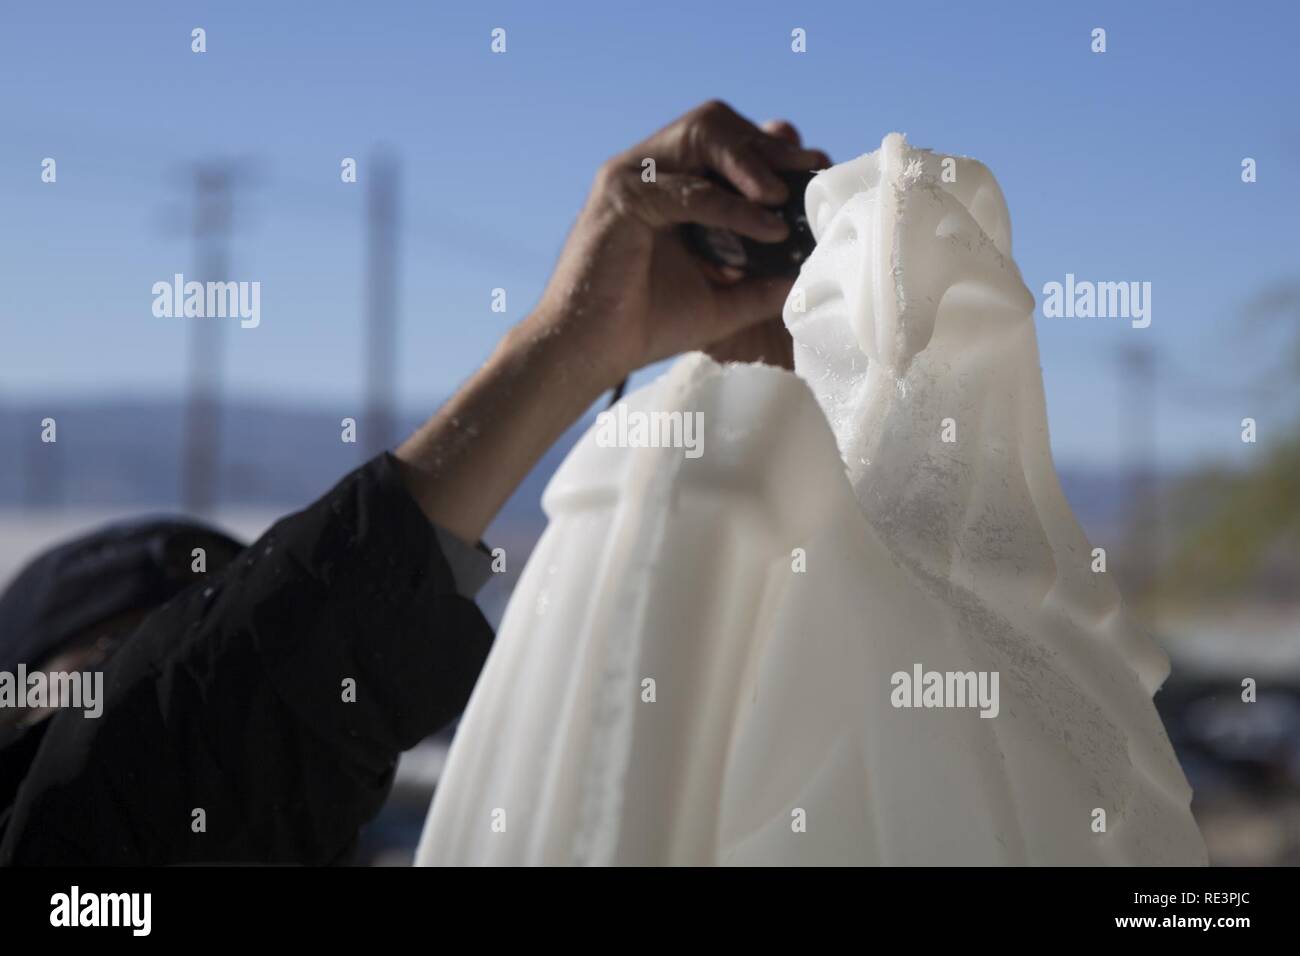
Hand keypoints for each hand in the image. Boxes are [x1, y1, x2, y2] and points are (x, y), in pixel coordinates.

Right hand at [397, 103, 826, 542]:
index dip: (772, 147)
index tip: (815, 171)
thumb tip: (813, 273)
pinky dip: (733, 208)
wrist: (588, 353)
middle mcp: (649, 170)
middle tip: (809, 173)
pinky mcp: (620, 197)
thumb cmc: (643, 325)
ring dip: (753, 161)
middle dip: (768, 145)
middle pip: (715, 122)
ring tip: (785, 197)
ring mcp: (631, 177)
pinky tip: (768, 228)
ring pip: (702, 135)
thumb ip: (764, 284)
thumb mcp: (722, 302)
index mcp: (669, 184)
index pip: (726, 138)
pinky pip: (689, 190)